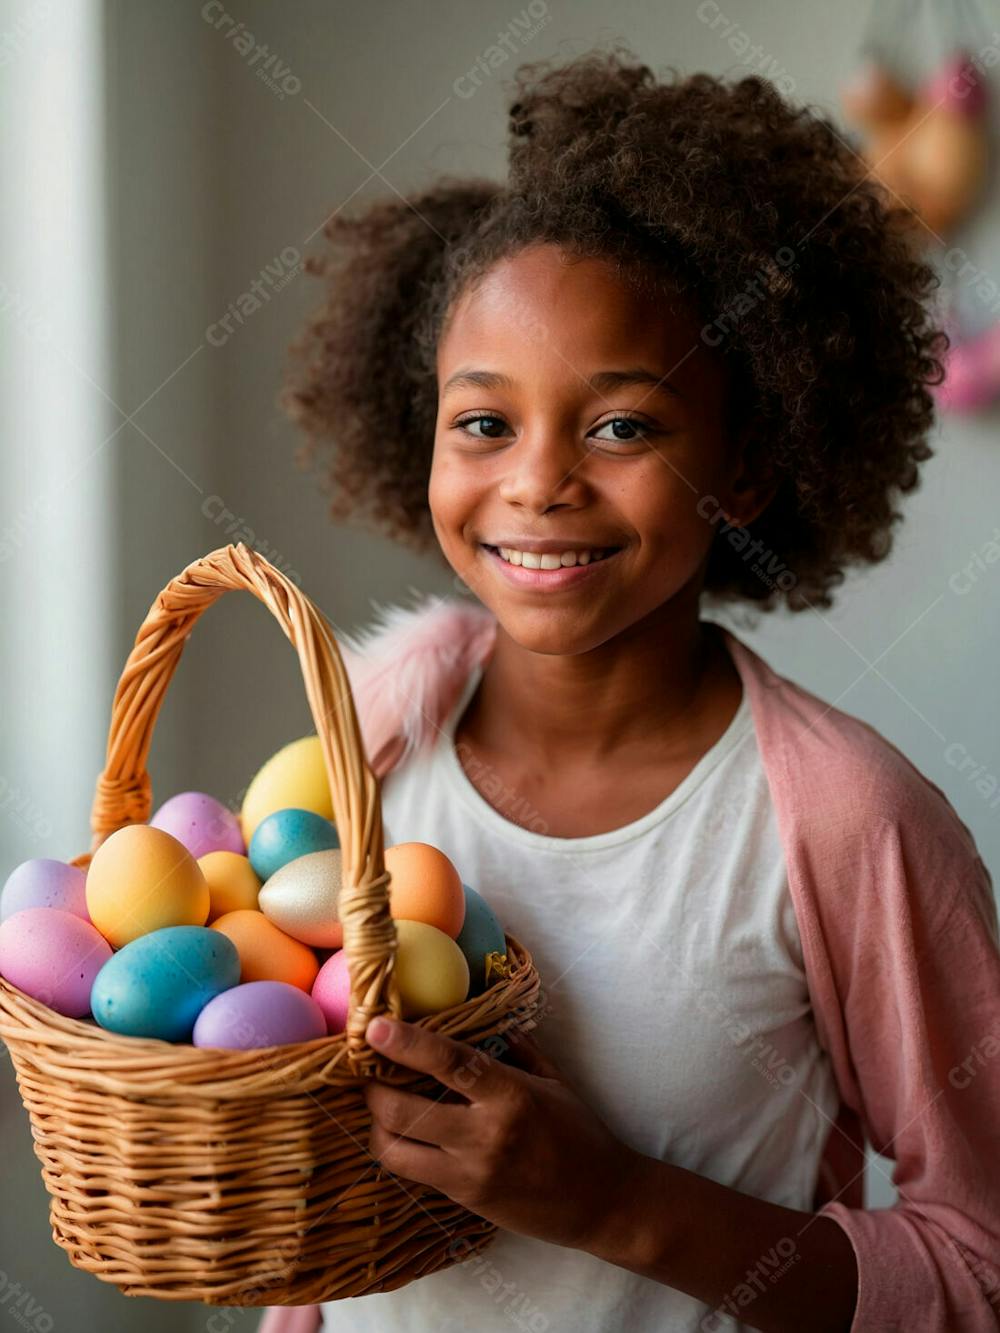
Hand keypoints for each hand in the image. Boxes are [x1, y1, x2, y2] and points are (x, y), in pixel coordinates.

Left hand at [362, 1016, 641, 1251]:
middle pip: (404, 1110)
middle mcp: (485, 1134)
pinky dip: (397, 1149)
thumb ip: (514, 1047)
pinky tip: (402, 1132)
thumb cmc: (579, 1133)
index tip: (375, 1027)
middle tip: (368, 1067)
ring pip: (395, 1148)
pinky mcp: (463, 1200)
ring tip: (380, 1102)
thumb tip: (479, 1016)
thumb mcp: (552, 1080)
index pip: (449, 1062)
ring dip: (377, 1123)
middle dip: (373, 1086)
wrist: (601, 1202)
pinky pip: (411, 1171)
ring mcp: (470, 1172)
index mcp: (511, 1094)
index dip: (407, 1043)